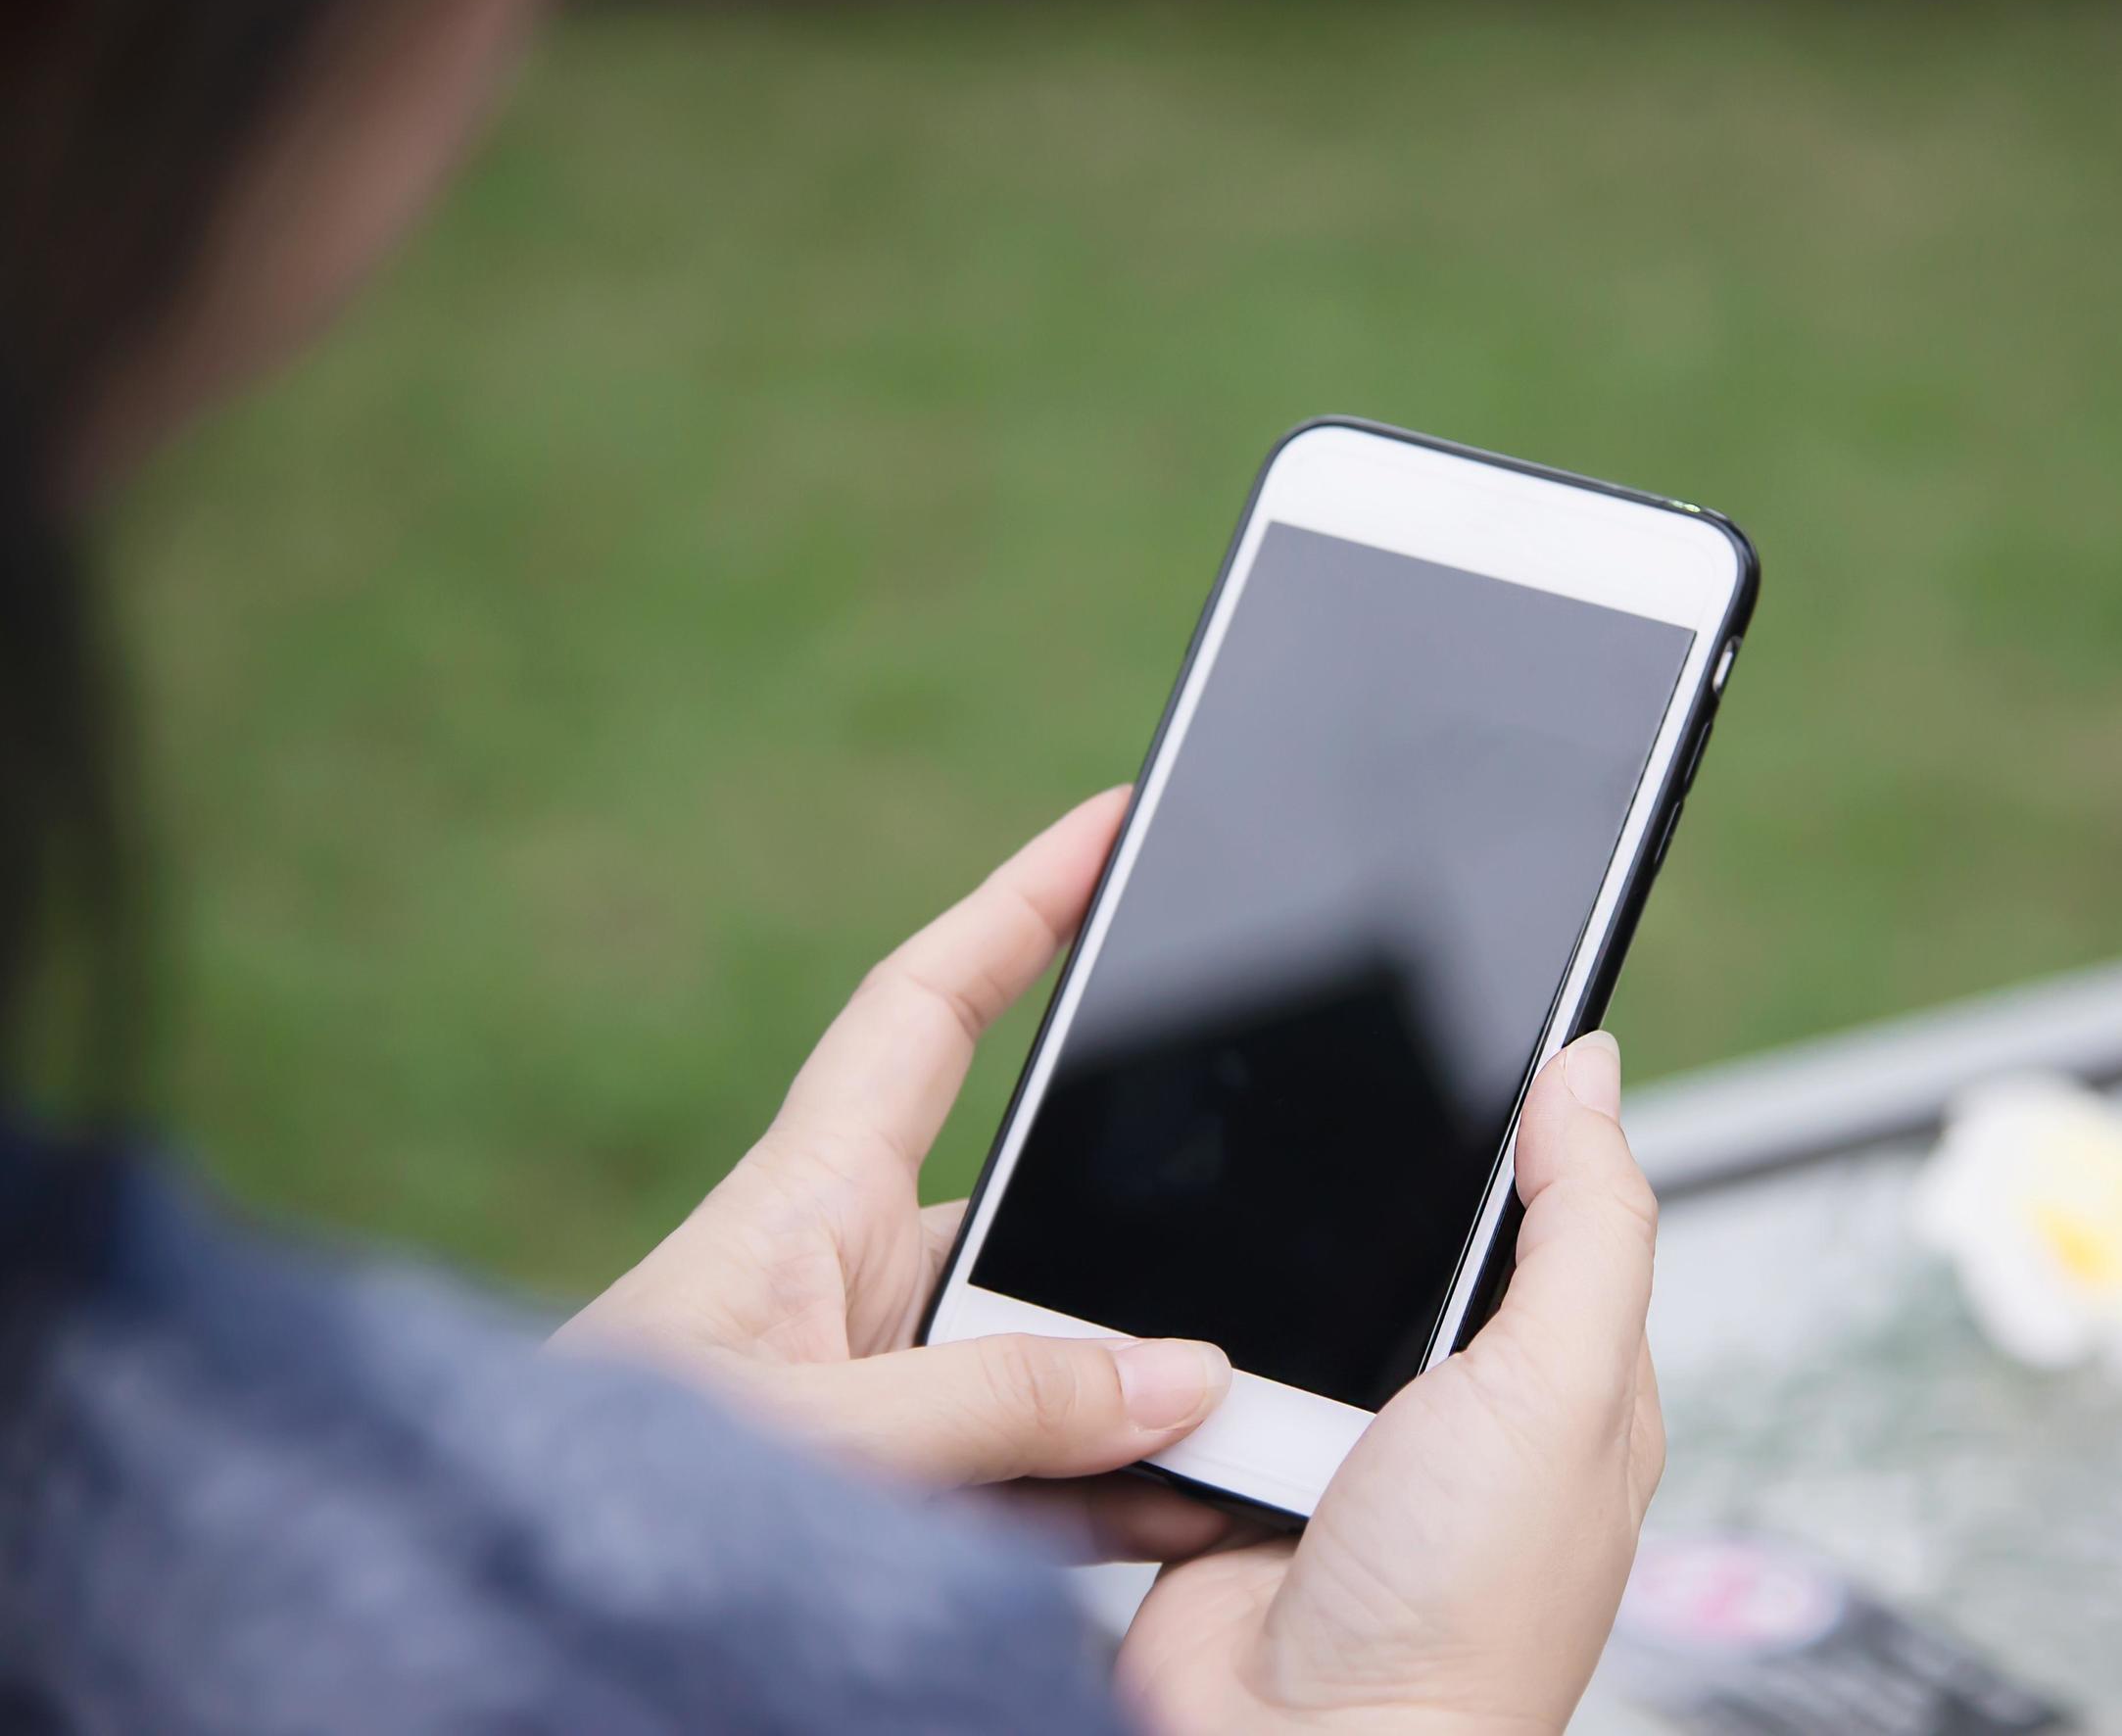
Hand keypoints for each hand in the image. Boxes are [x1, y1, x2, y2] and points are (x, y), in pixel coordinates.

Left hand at [555, 789, 1241, 1559]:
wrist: (503, 1645)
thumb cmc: (586, 1506)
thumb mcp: (804, 1437)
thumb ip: (992, 1408)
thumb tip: (1180, 1376)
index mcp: (805, 1202)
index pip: (927, 1009)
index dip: (1020, 903)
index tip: (1112, 823)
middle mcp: (848, 1280)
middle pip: (1033, 1214)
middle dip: (1142, 1230)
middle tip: (1272, 1245)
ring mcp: (874, 1391)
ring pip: (1047, 1363)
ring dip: (1140, 1397)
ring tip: (1250, 1431)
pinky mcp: (892, 1494)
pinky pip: (1033, 1471)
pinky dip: (1114, 1488)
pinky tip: (1190, 1512)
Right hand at [1118, 1032, 1665, 1735]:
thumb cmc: (1461, 1620)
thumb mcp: (1561, 1388)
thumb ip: (1587, 1223)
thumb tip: (1593, 1067)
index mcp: (1565, 1376)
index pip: (1548, 1202)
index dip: (1512, 1119)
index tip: (1457, 1019)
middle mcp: (1457, 1404)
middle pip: (1400, 1230)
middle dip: (1353, 1198)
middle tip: (1319, 1146)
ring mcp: (1342, 1435)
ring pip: (1287, 1285)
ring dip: (1255, 1279)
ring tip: (1245, 1272)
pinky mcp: (1236, 1461)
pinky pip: (1195, 1359)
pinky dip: (1178, 1350)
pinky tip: (1181, 1336)